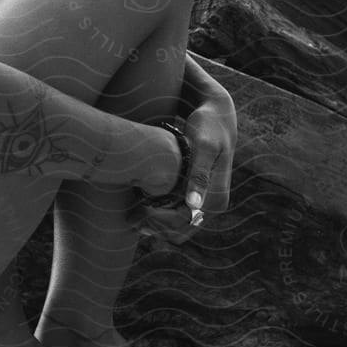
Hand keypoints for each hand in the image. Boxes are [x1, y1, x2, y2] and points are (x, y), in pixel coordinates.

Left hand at [132, 64, 236, 243]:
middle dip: (155, 227)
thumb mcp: (204, 146)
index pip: (183, 223)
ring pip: (178, 227)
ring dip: (156, 225)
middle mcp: (214, 206)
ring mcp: (206, 203)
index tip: (135, 214)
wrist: (217, 116)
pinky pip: (178, 215)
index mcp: (217, 198)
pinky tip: (142, 207)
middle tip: (129, 219)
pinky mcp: (198, 196)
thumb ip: (200, 175)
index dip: (159, 223)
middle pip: (181, 230)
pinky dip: (160, 216)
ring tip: (131, 216)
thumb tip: (194, 206)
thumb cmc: (209, 126)